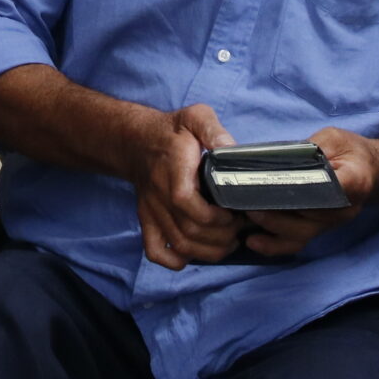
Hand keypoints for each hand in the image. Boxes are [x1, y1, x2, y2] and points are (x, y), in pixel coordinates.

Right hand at [134, 104, 242, 270]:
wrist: (137, 140)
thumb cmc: (173, 131)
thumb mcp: (196, 117)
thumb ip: (214, 130)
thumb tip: (231, 149)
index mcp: (173, 171)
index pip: (188, 203)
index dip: (215, 217)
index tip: (237, 213)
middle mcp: (159, 195)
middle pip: (188, 230)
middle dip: (220, 237)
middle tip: (240, 228)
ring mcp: (151, 211)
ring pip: (178, 244)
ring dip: (207, 252)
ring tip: (229, 243)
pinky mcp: (147, 220)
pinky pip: (154, 250)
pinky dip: (174, 261)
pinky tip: (193, 256)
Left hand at [241, 126, 378, 258]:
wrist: (371, 172)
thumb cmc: (351, 151)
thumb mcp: (334, 138)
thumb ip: (314, 147)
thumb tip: (283, 158)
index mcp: (354, 181)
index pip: (330, 189)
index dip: (304, 190)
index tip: (276, 186)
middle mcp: (344, 208)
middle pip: (309, 217)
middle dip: (278, 212)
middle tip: (249, 203)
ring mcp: (332, 222)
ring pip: (301, 234)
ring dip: (272, 228)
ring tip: (248, 217)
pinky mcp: (321, 228)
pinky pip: (298, 242)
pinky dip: (275, 245)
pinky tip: (253, 241)